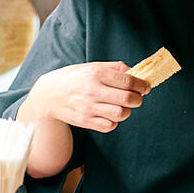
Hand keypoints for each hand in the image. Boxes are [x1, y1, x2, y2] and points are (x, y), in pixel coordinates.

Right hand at [21, 61, 145, 132]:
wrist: (48, 95)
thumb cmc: (73, 78)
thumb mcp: (91, 67)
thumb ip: (113, 68)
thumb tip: (134, 71)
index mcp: (95, 74)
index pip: (128, 81)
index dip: (142, 85)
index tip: (146, 87)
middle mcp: (92, 90)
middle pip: (128, 99)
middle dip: (138, 99)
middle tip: (137, 98)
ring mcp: (88, 107)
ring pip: (121, 114)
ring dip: (127, 111)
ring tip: (122, 106)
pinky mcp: (85, 121)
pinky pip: (109, 125)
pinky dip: (114, 121)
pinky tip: (110, 114)